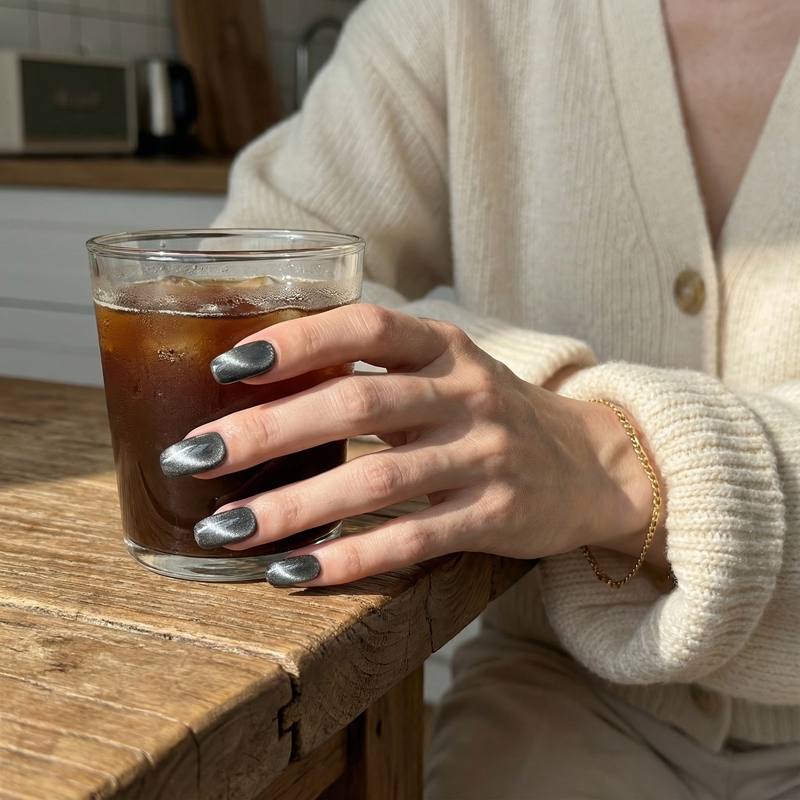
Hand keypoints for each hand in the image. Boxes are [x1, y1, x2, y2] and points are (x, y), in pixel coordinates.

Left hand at [180, 304, 654, 585]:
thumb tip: (264, 380)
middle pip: (357, 405)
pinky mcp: (495, 516)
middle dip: (267, 432)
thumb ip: (374, 367)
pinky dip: (349, 559)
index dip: (296, 341)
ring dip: (295, 508)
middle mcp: (465, 393)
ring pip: (378, 482)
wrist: (588, 462)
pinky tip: (296, 572)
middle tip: (195, 457)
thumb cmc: (489, 412)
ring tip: (227, 528)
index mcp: (444, 346)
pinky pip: (413, 541)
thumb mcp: (445, 369)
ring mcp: (484, 455)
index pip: (365, 326)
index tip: (227, 367)